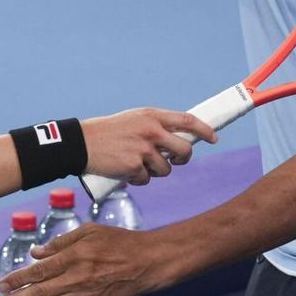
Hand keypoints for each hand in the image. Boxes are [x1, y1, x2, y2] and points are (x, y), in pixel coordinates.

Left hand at [0, 224, 161, 295]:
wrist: (147, 263)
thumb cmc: (119, 242)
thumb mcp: (90, 231)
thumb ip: (61, 242)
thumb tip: (36, 253)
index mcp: (75, 257)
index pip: (41, 270)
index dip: (19, 279)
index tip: (2, 285)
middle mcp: (77, 279)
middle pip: (41, 293)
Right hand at [80, 108, 216, 185]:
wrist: (82, 143)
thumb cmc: (108, 132)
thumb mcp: (134, 120)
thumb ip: (155, 127)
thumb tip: (176, 141)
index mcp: (152, 116)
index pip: (188, 120)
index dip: (204, 130)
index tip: (214, 138)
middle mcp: (151, 131)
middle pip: (184, 150)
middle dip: (183, 159)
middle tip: (176, 160)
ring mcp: (143, 149)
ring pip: (166, 169)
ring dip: (155, 171)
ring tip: (138, 164)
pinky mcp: (134, 166)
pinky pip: (146, 179)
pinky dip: (138, 179)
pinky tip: (126, 171)